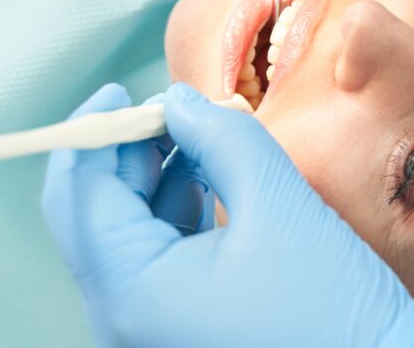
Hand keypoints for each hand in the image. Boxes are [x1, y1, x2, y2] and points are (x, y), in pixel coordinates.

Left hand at [41, 83, 413, 346]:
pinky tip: (207, 177)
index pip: (79, 196)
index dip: (93, 132)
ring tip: (196, 135)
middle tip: (167, 109)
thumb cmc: (335, 314)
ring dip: (153, 179)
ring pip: (125, 237)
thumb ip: (221, 139)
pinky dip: (173, 214)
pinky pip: (154, 263)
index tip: (115, 90)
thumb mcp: (279, 204)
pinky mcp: (178, 330)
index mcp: (133, 293)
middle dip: (126, 153)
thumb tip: (182, 102)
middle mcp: (125, 320)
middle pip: (94, 216)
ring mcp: (149, 330)